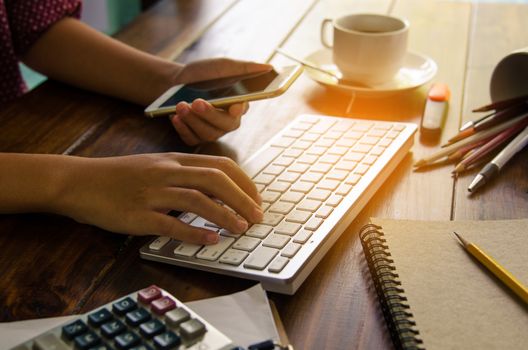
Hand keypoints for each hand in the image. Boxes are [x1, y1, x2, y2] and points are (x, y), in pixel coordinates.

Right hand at [57, 153, 262, 243]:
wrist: (78, 181)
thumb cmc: (118, 176)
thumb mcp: (154, 165)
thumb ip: (182, 173)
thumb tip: (214, 188)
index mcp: (173, 160)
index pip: (219, 165)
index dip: (244, 182)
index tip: (256, 198)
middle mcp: (166, 172)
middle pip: (215, 179)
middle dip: (243, 198)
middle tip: (258, 216)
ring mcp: (152, 193)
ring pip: (198, 200)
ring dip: (225, 215)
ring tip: (242, 229)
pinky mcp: (138, 215)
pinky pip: (171, 224)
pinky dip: (195, 233)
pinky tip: (211, 240)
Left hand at [170, 58, 271, 144]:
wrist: (174, 83)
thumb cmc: (202, 74)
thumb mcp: (222, 66)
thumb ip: (245, 68)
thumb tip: (269, 67)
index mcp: (238, 105)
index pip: (243, 110)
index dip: (238, 110)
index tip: (234, 105)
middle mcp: (227, 122)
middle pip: (224, 125)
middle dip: (210, 114)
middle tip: (197, 102)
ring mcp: (211, 131)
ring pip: (207, 133)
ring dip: (193, 120)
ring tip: (180, 106)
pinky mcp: (195, 137)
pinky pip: (191, 139)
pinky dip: (182, 129)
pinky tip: (175, 117)